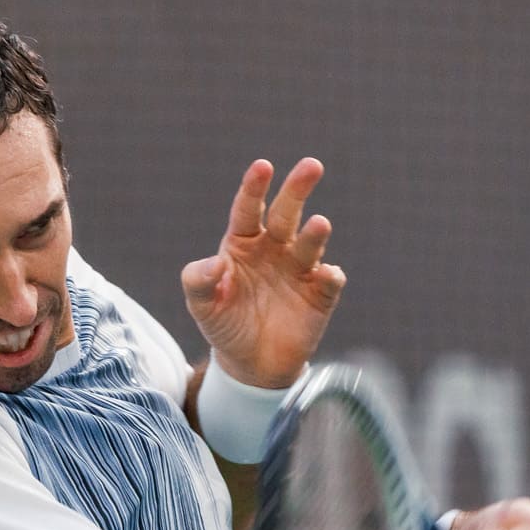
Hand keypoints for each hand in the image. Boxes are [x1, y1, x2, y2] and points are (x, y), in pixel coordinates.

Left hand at [180, 158, 344, 387]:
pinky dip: (330, 276)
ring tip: (320, 224)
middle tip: (312, 165)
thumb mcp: (202, 306)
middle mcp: (275, 249)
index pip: (248, 209)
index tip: (263, 167)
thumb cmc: (225, 325)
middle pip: (286, 214)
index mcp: (243, 243)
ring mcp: (299, 270)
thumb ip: (199, 281)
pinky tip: (326, 275)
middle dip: (297, 190)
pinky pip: (329, 280)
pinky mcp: (321, 294)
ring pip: (310, 244)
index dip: (254, 188)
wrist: (252, 364)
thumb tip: (215, 262)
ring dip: (315, 234)